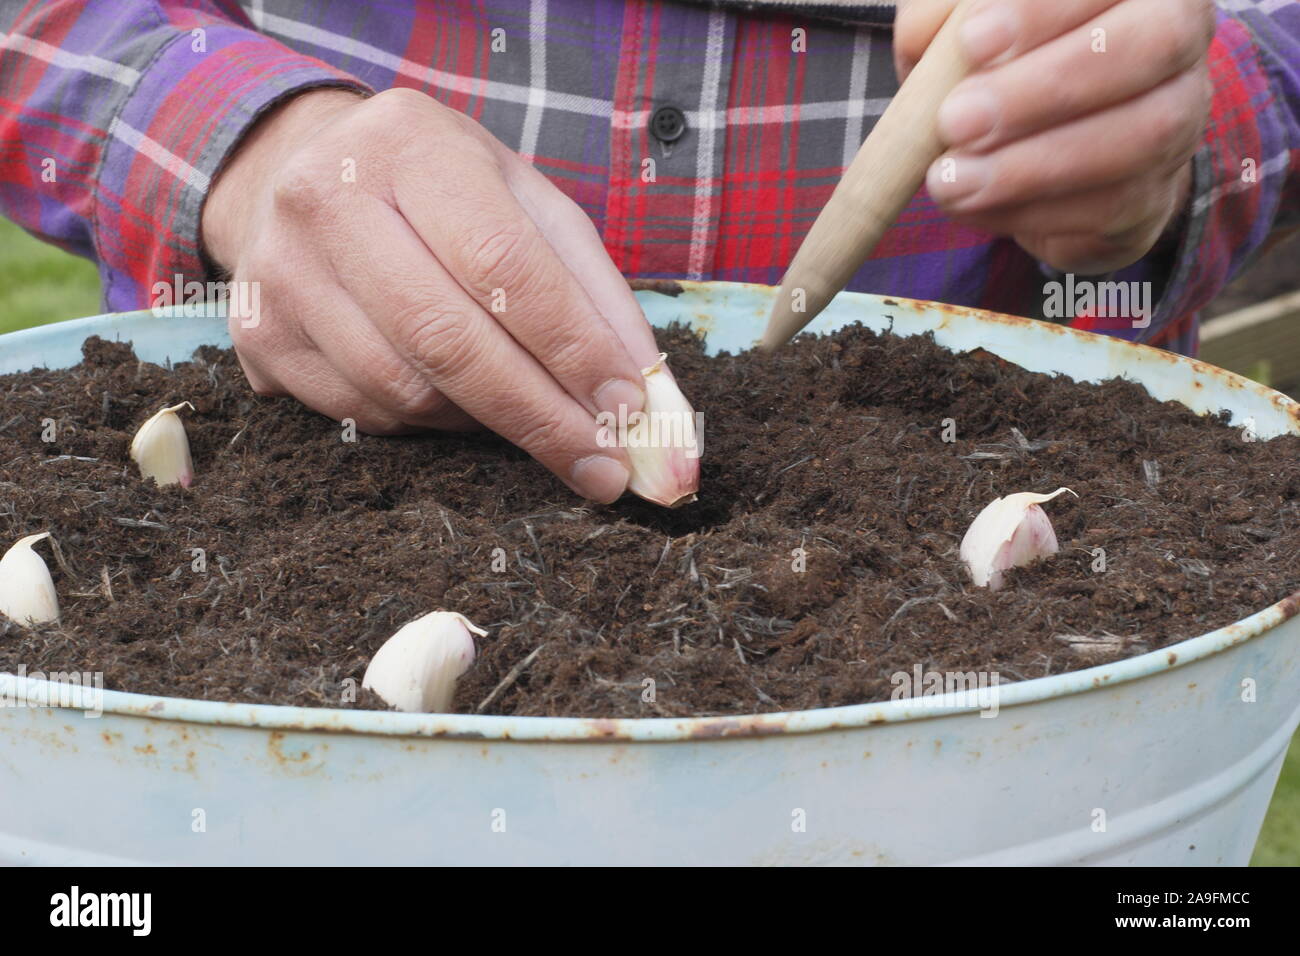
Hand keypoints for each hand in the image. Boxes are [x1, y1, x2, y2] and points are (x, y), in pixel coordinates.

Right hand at [202, 87, 661, 502]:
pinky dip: (434, 425)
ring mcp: (280, 273)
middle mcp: (325, 199)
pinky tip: (461, 404)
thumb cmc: (441, 192)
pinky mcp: (259, 338)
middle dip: (541, 416)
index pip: (501, 261)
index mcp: (409, 145)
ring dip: (489, 425)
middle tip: (605, 467)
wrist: (304, 173)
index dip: (571, 344)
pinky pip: (367, 414)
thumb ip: (590, 290)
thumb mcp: (523, 203)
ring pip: (406, 389)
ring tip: (537, 420)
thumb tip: (645, 395)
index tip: (628, 407)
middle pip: (447, 338)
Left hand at [896, 0, 1214, 273]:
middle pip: (1153, 46)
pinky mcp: (1156, 193)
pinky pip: (1114, 207)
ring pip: (1141, 136)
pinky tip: (975, 206)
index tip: (972, 42)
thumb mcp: (958, 21)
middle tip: (956, 120)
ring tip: (951, 180)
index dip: (1043, 11)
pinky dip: (1034, 212)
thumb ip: (945, 13)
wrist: (1024, 141)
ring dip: (1033, 166)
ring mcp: (1181, 117)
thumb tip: (934, 36)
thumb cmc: (993, 58)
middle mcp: (1180, 35)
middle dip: (1047, 88)